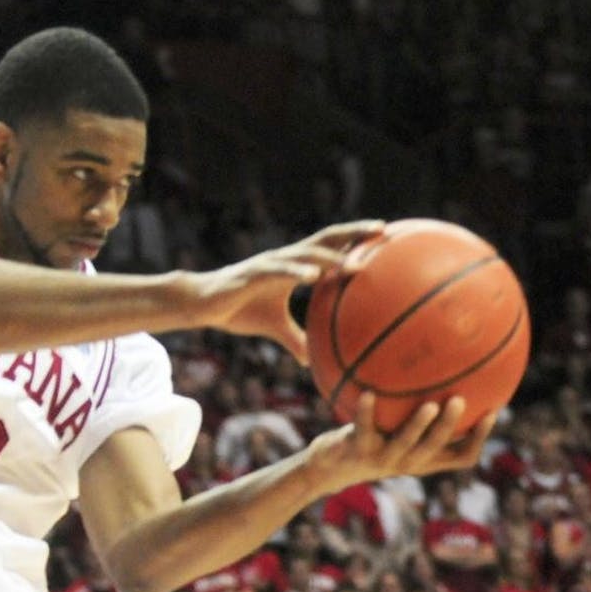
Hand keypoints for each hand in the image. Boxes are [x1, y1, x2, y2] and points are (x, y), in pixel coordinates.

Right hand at [194, 220, 383, 363]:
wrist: (203, 304)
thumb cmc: (238, 310)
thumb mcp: (274, 327)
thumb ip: (296, 339)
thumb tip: (313, 360)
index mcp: (295, 267)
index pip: (331, 247)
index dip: (357, 239)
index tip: (386, 237)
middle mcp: (287, 259)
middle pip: (327, 239)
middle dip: (355, 233)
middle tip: (384, 230)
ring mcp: (271, 263)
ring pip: (306, 253)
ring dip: (332, 256)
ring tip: (357, 262)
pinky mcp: (253, 273)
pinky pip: (279, 270)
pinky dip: (297, 271)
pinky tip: (313, 275)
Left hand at [305, 393, 496, 493]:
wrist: (332, 465)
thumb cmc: (370, 439)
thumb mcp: (396, 425)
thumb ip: (417, 407)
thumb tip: (438, 367)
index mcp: (424, 458)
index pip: (462, 456)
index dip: (479, 438)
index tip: (493, 409)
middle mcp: (408, 462)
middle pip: (437, 449)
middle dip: (451, 426)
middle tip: (460, 399)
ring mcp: (383, 459)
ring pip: (407, 444)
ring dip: (419, 425)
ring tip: (430, 405)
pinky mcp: (359, 451)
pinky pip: (365, 428)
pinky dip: (366, 411)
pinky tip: (368, 391)